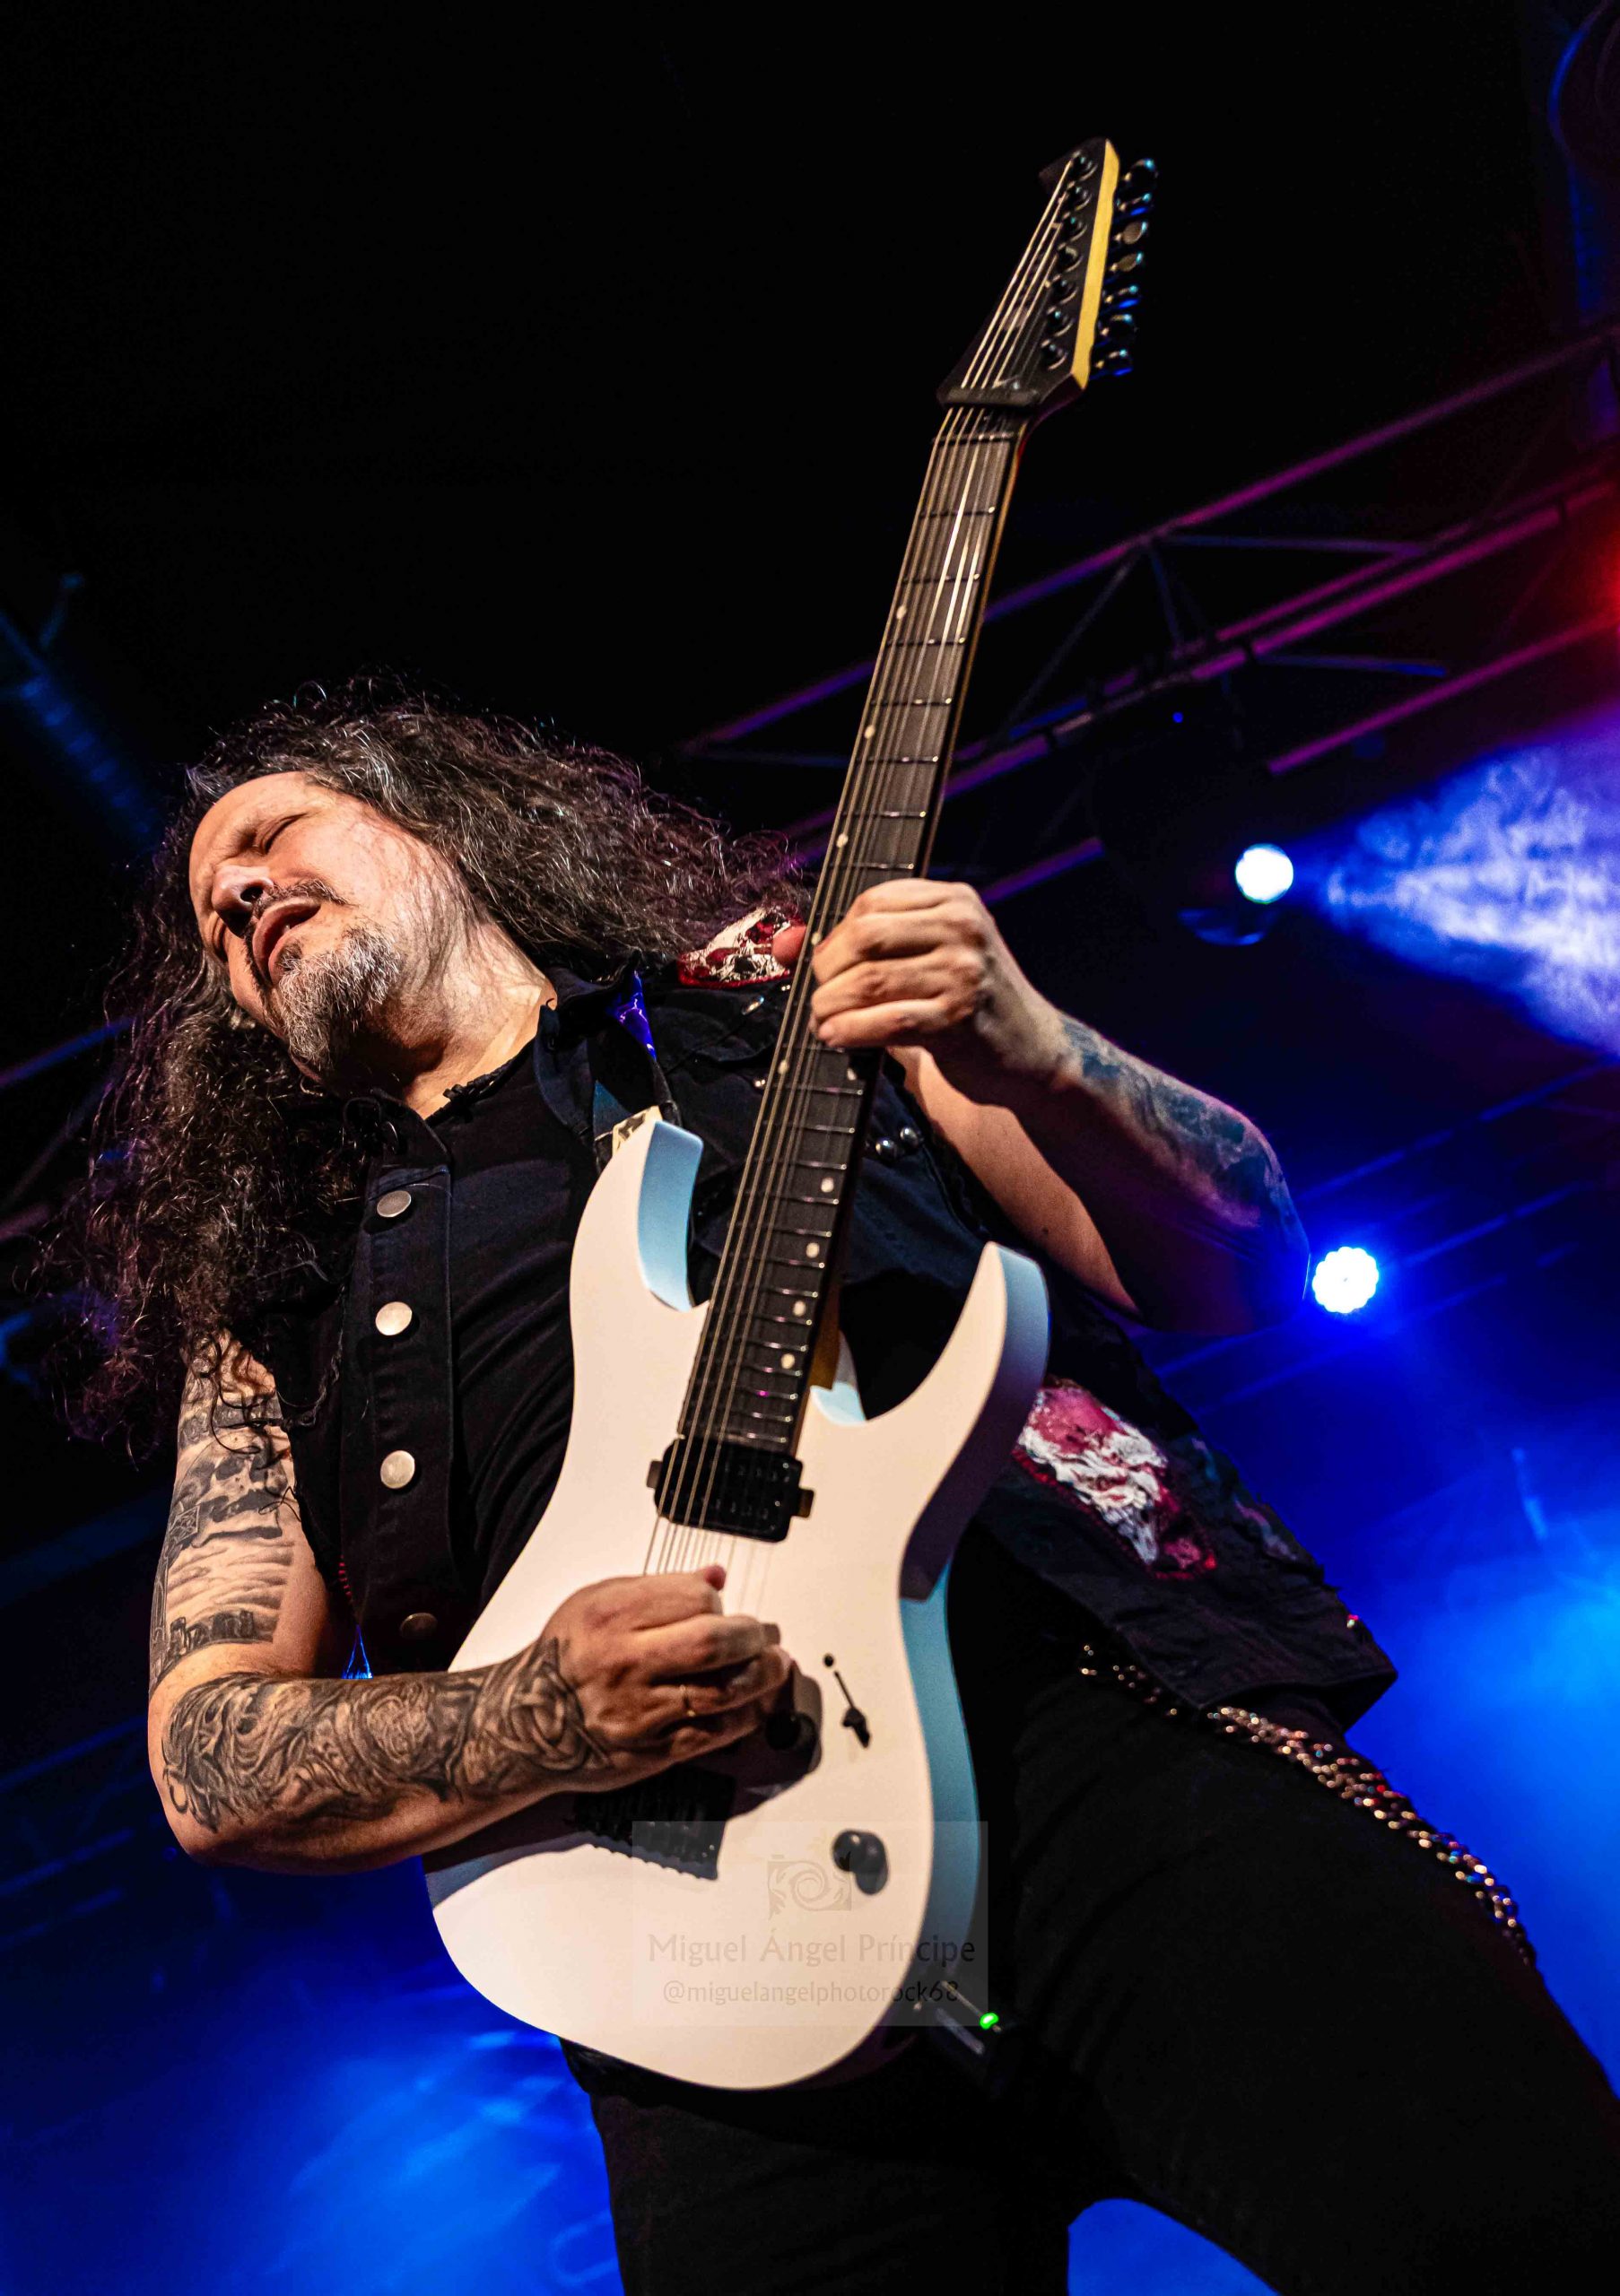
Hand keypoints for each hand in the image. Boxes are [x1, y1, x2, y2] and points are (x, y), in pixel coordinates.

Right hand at [526, 1566, 791, 1791]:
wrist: (525, 1722)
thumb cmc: (566, 1656)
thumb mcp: (596, 1602)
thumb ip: (657, 1589)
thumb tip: (715, 1576)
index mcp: (610, 1615)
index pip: (694, 1597)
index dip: (718, 1600)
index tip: (722, 1605)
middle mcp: (625, 1662)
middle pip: (713, 1644)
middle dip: (753, 1636)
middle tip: (763, 1634)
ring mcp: (639, 1711)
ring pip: (722, 1692)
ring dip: (762, 1676)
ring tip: (774, 1665)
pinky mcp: (650, 1751)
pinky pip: (714, 1734)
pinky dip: (746, 1716)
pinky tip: (755, 1703)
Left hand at [774, 881, 1064, 1105]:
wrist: (1032, 1050)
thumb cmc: (969, 1002)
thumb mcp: (927, 956)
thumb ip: (860, 945)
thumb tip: (783, 942)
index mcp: (955, 901)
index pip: (873, 900)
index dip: (835, 933)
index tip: (825, 964)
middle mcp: (962, 929)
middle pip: (865, 935)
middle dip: (827, 969)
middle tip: (819, 994)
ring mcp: (964, 972)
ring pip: (869, 980)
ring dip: (832, 1005)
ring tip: (824, 1020)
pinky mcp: (958, 1018)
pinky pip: (886, 1020)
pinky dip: (851, 1030)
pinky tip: (839, 1037)